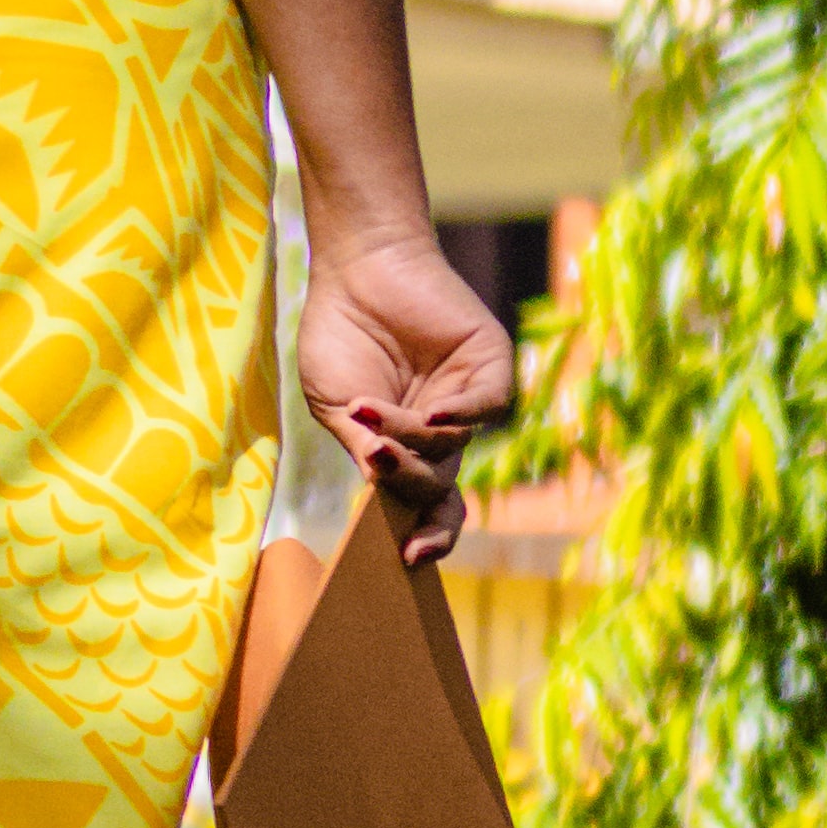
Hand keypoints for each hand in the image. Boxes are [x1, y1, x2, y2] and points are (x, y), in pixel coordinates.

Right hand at [294, 224, 515, 570]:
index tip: (409, 557)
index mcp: (404, 450)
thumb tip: (384, 497)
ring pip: (454, 447)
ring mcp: (467, 400)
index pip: (426, 507)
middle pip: (445, 488)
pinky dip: (461, 415)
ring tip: (369, 411)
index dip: (426, 535)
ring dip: (410, 439)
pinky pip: (488, 405)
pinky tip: (431, 413)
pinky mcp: (489, 364)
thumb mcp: (337, 407)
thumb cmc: (338, 335)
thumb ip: (365, 450)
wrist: (355, 270)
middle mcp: (441, 433)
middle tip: (381, 471)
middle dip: (412, 490)